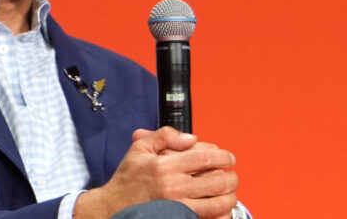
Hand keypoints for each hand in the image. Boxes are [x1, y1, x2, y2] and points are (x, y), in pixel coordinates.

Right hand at [74, 127, 237, 218]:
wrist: (114, 206)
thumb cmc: (128, 179)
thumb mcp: (140, 148)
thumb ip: (165, 135)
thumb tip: (191, 138)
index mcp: (165, 165)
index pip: (206, 158)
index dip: (223, 156)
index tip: (227, 157)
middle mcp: (174, 187)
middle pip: (218, 181)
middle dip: (231, 177)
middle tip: (231, 174)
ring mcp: (178, 207)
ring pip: (219, 203)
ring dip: (230, 196)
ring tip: (228, 191)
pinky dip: (221, 214)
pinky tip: (219, 207)